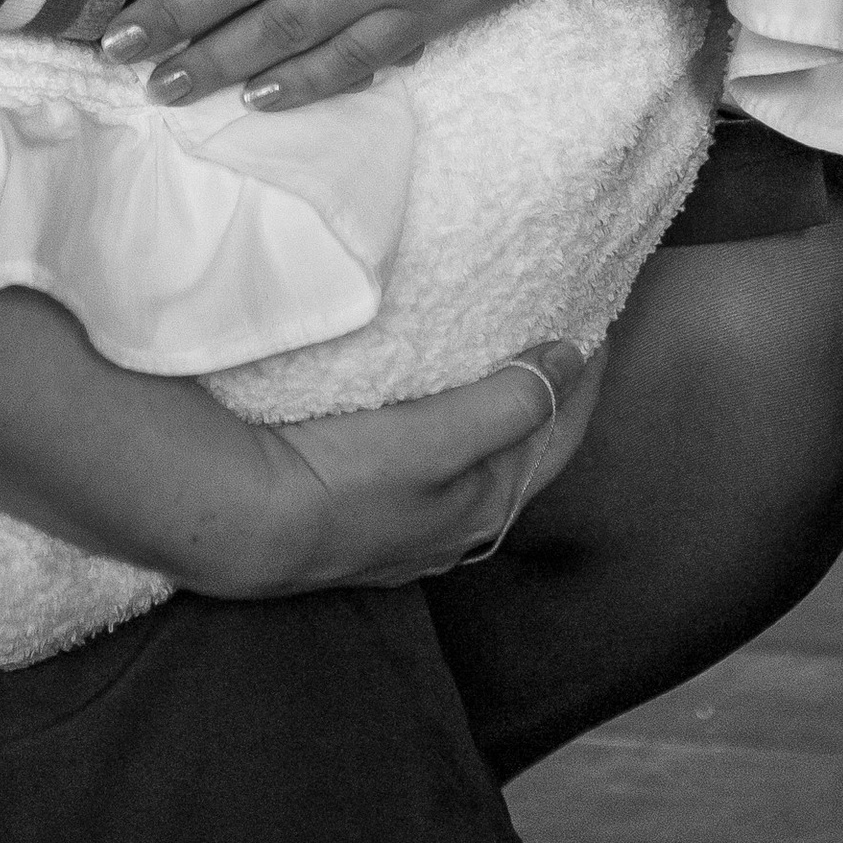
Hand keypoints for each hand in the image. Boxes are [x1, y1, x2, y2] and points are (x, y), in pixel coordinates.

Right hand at [221, 338, 603, 596]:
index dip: (584, 380)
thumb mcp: (438, 439)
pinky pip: (431, 456)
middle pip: (522, 446)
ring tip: (498, 350)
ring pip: (475, 455)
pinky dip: (449, 419)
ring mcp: (410, 519)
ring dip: (495, 407)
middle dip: (544, 392)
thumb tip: (571, 356)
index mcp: (486, 507)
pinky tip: (429, 396)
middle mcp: (457, 522)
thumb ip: (510, 403)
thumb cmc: (344, 479)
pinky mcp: (367, 504)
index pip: (559, 433)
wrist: (245, 519)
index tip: (596, 321)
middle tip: (553, 328)